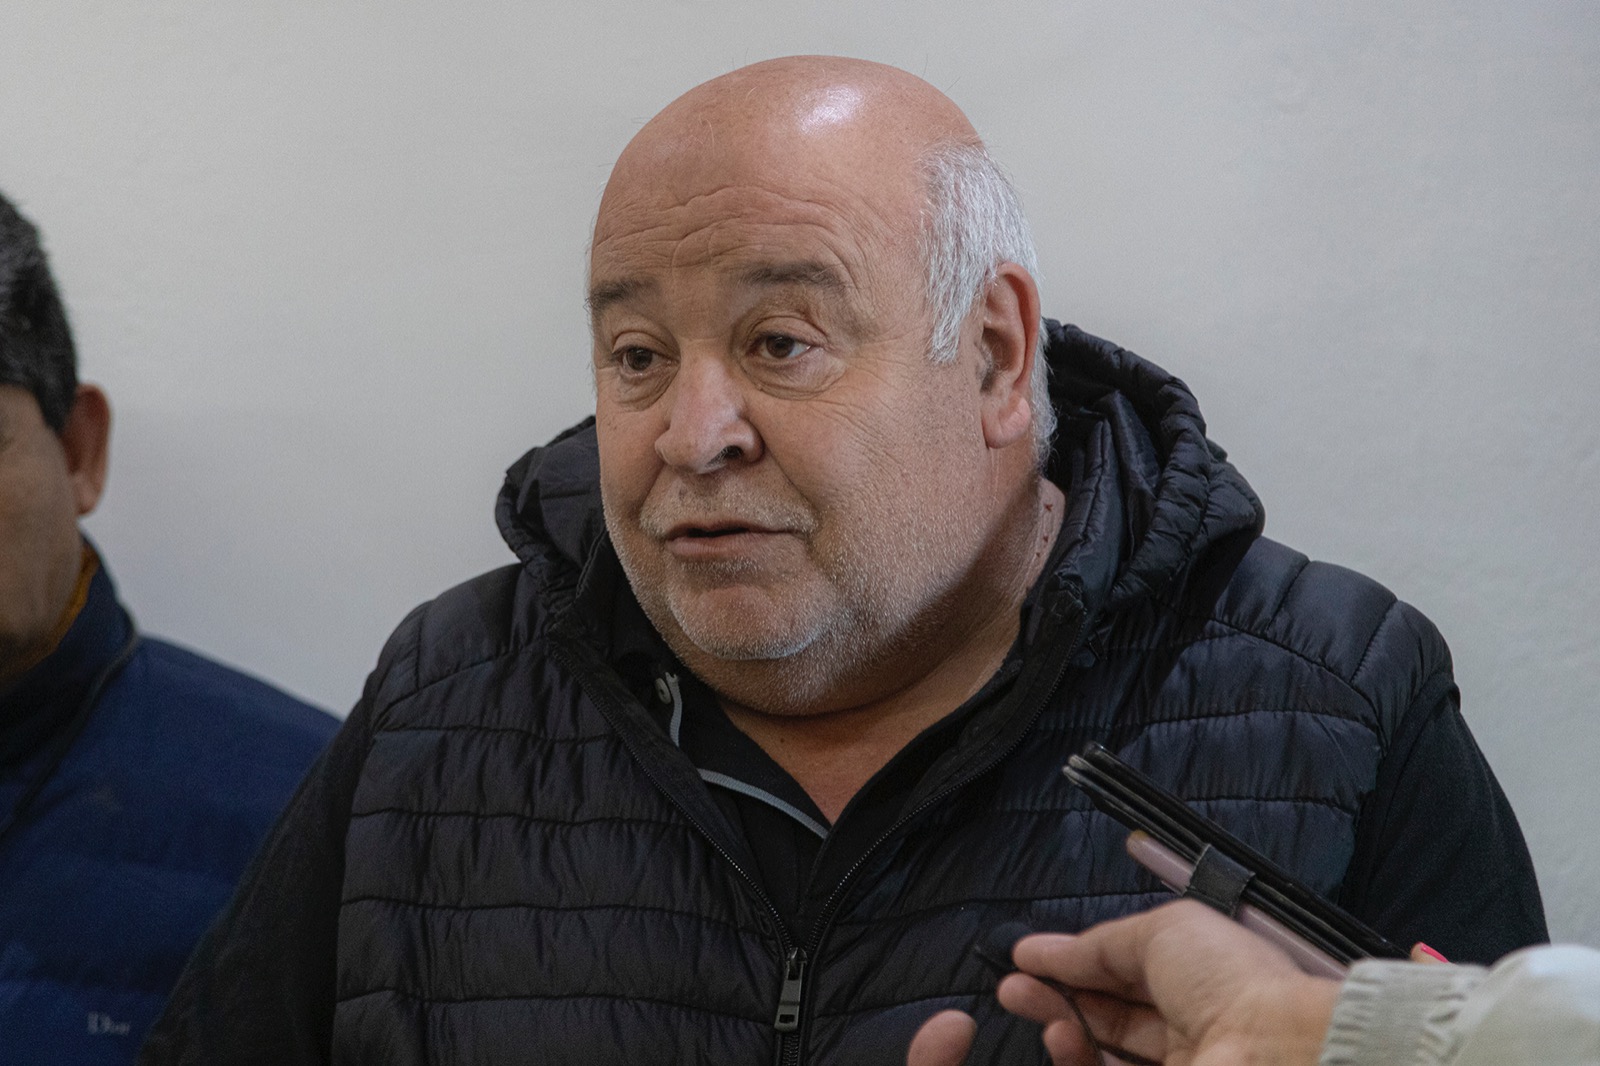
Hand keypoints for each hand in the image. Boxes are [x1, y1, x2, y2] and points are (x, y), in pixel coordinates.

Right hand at [908, 900, 1341, 1065]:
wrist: (1270, 1052)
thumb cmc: (1230, 980)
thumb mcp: (1161, 932)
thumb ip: (1100, 943)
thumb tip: (1049, 950)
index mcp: (1200, 977)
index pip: (1127, 970)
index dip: (1078, 961)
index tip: (1031, 956)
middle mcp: (1189, 1024)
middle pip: (1109, 1011)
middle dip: (1056, 992)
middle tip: (1013, 983)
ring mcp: (1177, 1065)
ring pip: (1102, 1048)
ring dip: (1059, 1022)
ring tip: (1026, 999)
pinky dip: (1075, 1055)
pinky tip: (1058, 1033)